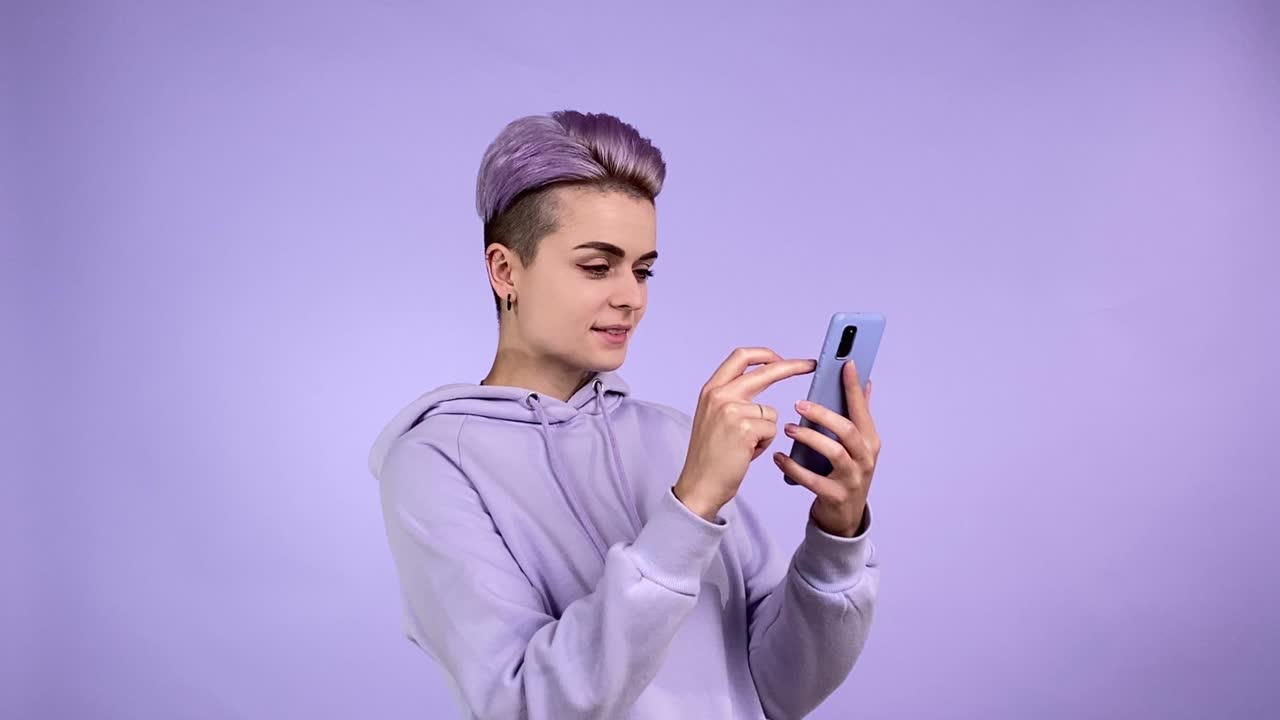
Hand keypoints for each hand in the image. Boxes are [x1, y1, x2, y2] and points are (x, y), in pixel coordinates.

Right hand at [674, 347, 816, 520]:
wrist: (699, 485)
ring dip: (765, 431)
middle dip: (792, 366)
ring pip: (771, 412)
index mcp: (711, 390)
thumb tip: (760, 383)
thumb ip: (732, 397)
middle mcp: (719, 395)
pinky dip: (764, 444)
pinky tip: (746, 454)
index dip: (764, 354)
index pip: (741, 357)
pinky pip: (772, 430)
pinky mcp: (745, 429)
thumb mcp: (712, 416)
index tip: (781, 359)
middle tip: (809, 365)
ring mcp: (731, 410)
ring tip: (745, 447)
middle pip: (765, 371)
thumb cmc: (709, 457)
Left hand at [773, 359, 880, 536]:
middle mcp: (866, 458)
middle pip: (848, 430)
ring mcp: (853, 478)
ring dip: (809, 438)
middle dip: (823, 414)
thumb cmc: (847, 473)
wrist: (845, 517)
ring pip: (834, 453)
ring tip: (788, 428)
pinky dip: (794, 467)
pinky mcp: (836, 496)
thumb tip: (865, 381)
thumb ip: (860, 414)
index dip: (854, 387)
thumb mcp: (859, 445)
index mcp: (870, 440)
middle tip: (799, 403)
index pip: (861, 409)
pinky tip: (779, 457)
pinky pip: (813, 480)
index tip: (846, 364)